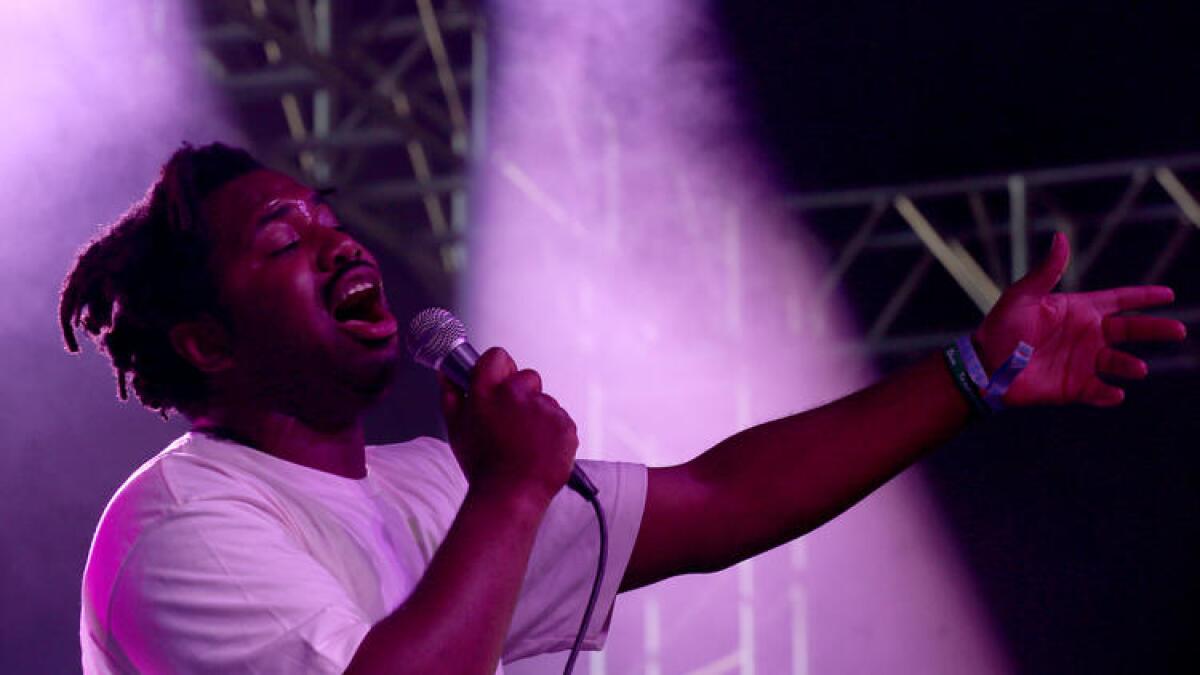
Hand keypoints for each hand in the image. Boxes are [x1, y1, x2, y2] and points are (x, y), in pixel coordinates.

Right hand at [439, 347, 577, 501]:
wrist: (511, 495)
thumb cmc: (483, 466)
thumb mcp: (456, 428)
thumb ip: (451, 394)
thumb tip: (446, 373)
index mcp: (488, 391)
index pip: (498, 356)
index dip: (499, 369)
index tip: (498, 383)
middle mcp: (517, 394)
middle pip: (527, 376)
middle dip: (522, 393)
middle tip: (512, 421)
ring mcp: (544, 408)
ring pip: (545, 400)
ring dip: (538, 415)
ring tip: (525, 442)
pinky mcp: (564, 424)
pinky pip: (560, 419)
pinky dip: (553, 432)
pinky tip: (539, 449)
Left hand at [973, 232, 1186, 406]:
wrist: (983, 366)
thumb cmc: (1001, 328)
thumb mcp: (1022, 296)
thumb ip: (1046, 271)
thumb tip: (1060, 237)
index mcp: (1079, 310)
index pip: (1119, 300)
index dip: (1144, 297)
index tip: (1169, 294)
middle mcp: (1087, 335)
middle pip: (1130, 330)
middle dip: (1155, 329)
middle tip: (1179, 331)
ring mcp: (1082, 362)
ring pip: (1117, 363)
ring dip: (1129, 366)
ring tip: (1137, 368)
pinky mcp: (1073, 387)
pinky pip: (1098, 391)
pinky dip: (1109, 394)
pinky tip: (1115, 394)